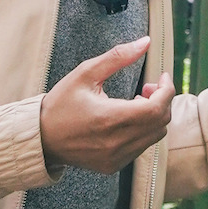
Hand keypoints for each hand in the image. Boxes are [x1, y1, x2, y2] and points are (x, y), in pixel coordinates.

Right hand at [40, 36, 174, 173]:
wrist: (40, 138)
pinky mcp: (114, 165)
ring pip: (155, 136)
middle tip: (147, 89)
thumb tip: (145, 42)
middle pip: (161, 122)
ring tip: (135, 103)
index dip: (167, 89)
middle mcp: (117, 142)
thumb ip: (117, 57)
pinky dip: (143, 131)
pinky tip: (126, 121)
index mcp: (111, 118)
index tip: (162, 77)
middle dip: (162, 101)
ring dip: (153, 116)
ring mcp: (117, 157)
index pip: (158, 107)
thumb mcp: (85, 74)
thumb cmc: (60, 104)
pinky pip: (142, 147)